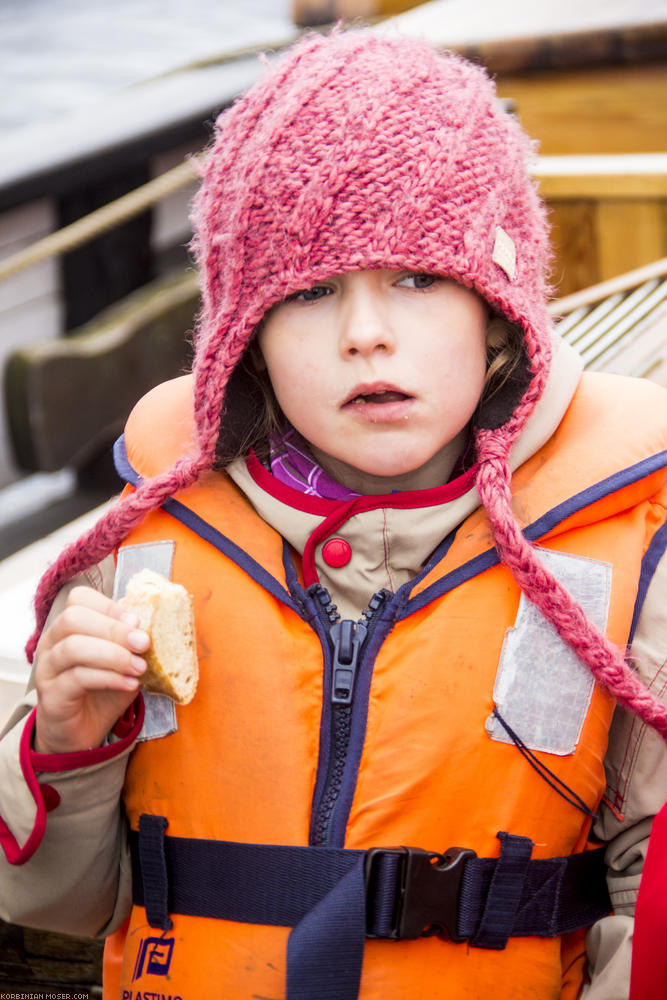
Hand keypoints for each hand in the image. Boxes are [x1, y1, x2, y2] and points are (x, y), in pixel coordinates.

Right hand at [33, 587, 149, 754]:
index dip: (110, 606)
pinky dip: (109, 678)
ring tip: (140, 667)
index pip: (78, 599)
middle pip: (73, 618)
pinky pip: (77, 678)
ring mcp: (47, 669)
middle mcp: (52, 643)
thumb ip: (130, 643)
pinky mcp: (51, 695)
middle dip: (114, 628)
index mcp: (68, 627)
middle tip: (143, 643)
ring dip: (113, 655)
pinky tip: (129, 683)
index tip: (137, 622)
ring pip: (73, 647)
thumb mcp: (123, 662)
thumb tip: (143, 624)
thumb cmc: (100, 692)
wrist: (78, 734)